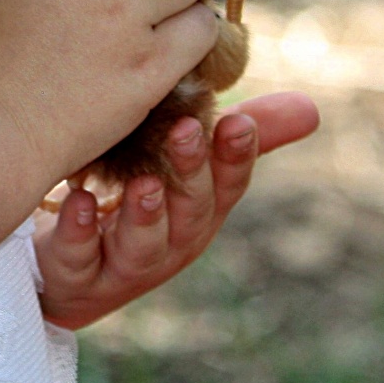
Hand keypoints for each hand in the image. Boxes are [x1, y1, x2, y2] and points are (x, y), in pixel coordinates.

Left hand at [33, 92, 320, 329]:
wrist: (73, 269)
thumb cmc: (143, 204)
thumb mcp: (193, 168)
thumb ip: (243, 136)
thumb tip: (311, 108)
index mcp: (202, 208)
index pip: (229, 182)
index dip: (236, 154)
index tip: (237, 121)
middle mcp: (171, 240)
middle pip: (190, 210)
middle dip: (190, 171)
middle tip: (185, 130)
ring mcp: (125, 262)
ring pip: (143, 245)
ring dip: (145, 214)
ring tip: (142, 184)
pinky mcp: (78, 274)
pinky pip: (80, 258)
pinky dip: (79, 232)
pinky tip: (77, 201)